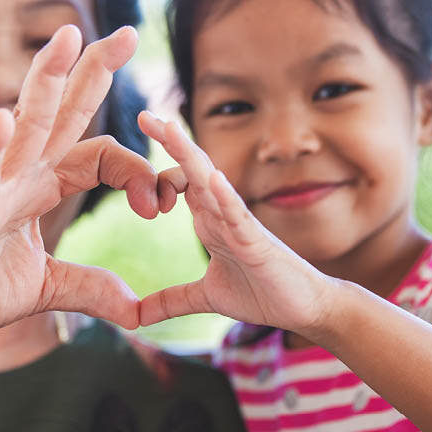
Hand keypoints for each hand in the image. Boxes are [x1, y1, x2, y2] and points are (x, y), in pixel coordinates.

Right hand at [0, 26, 178, 347]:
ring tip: (68, 36)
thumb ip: (88, 287)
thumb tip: (135, 308)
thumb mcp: (44, 288)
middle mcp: (18, 176)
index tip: (161, 205)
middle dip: (93, 72)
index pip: (100, 156)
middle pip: (63, 114)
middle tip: (127, 32)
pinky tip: (1, 121)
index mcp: (40, 187)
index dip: (138, 173)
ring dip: (45, 81)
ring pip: (23, 127)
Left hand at [137, 112, 334, 334]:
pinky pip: (239, 215)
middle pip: (192, 169)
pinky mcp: (257, 242)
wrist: (305, 309)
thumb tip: (136, 318)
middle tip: (145, 113)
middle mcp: (222, 214)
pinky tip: (213, 180)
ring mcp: (240, 224)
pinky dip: (226, 197)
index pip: (178, 184)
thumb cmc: (261, 293)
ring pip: (211, 182)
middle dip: (170, 140)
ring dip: (190, 156)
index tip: (126, 171)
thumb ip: (171, 301)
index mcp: (208, 220)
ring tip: (170, 130)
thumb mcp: (204, 298)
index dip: (154, 175)